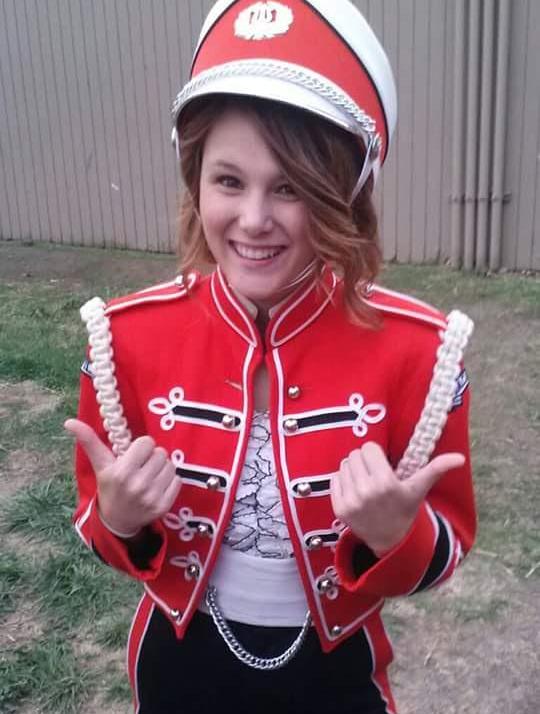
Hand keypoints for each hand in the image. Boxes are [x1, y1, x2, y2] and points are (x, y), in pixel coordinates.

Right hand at [65, 419, 180, 536]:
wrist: (117, 521)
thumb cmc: (109, 487)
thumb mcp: (100, 465)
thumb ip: (89, 441)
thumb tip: (69, 422)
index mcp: (121, 472)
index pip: (147, 442)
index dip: (141, 447)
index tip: (133, 456)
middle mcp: (137, 485)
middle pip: (160, 453)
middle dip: (151, 457)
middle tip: (141, 467)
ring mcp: (152, 497)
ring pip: (170, 465)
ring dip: (162, 468)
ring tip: (149, 476)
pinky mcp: (164, 506)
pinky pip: (177, 480)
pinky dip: (170, 481)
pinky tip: (157, 487)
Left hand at [330, 442, 464, 556]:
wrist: (390, 542)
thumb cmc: (405, 510)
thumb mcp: (419, 489)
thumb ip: (437, 469)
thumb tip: (460, 458)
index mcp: (385, 482)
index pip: (368, 448)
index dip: (375, 454)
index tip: (383, 464)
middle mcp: (366, 491)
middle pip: (354, 454)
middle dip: (364, 461)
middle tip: (374, 473)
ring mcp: (350, 500)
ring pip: (344, 465)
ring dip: (353, 470)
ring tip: (366, 482)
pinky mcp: (339, 508)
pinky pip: (335, 479)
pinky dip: (343, 481)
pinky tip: (356, 491)